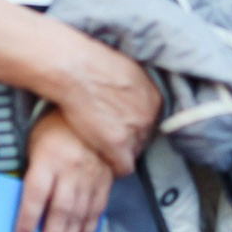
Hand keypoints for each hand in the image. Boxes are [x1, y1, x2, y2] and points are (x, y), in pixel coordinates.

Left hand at [17, 111, 112, 231]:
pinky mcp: (104, 183)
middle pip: (60, 213)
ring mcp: (91, 178)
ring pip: (78, 218)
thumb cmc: (59, 127)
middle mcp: (72, 170)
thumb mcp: (37, 144)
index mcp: (49, 159)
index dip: (27, 221)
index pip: (35, 195)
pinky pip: (95, 214)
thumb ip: (32, 175)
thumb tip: (23, 212)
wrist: (98, 110)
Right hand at [47, 31, 160, 173]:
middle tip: (108, 138)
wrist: (77, 70)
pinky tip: (104, 161)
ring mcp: (136, 130)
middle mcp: (149, 115)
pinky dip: (114, 167)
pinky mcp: (118, 144)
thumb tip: (128, 95)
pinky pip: (124, 167)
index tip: (120, 128)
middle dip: (128, 140)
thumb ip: (133, 89)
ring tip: (102, 148)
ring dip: (120, 153)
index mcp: (153, 98)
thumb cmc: (94, 64)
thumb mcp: (126, 72)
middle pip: (144, 139)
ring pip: (134, 153)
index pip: (149, 122)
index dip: (132, 126)